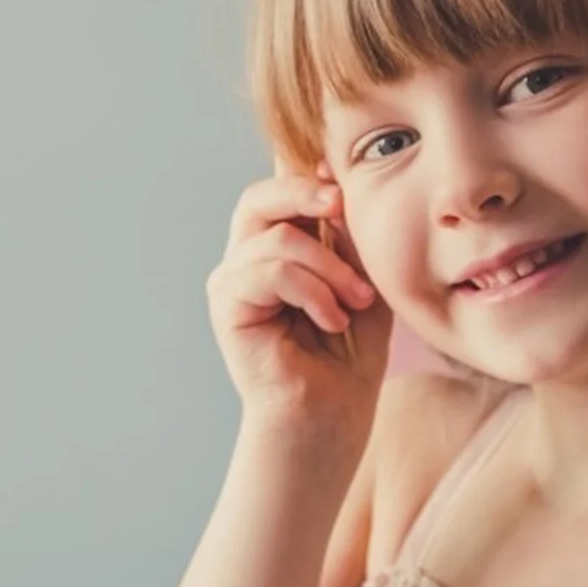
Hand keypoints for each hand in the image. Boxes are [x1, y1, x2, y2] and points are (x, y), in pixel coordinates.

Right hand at [205, 171, 390, 435]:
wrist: (332, 412)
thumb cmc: (350, 351)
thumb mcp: (360, 278)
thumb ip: (346, 232)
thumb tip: (334, 178)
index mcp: (280, 243)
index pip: (280, 187)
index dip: (310, 174)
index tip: (345, 182)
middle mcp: (248, 256)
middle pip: (260, 197)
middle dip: (306, 193)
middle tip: (342, 206)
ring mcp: (233, 279)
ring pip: (278, 238)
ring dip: (329, 267)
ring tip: (356, 300)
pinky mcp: (227, 305)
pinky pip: (271, 272)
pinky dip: (312, 292)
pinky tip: (331, 320)